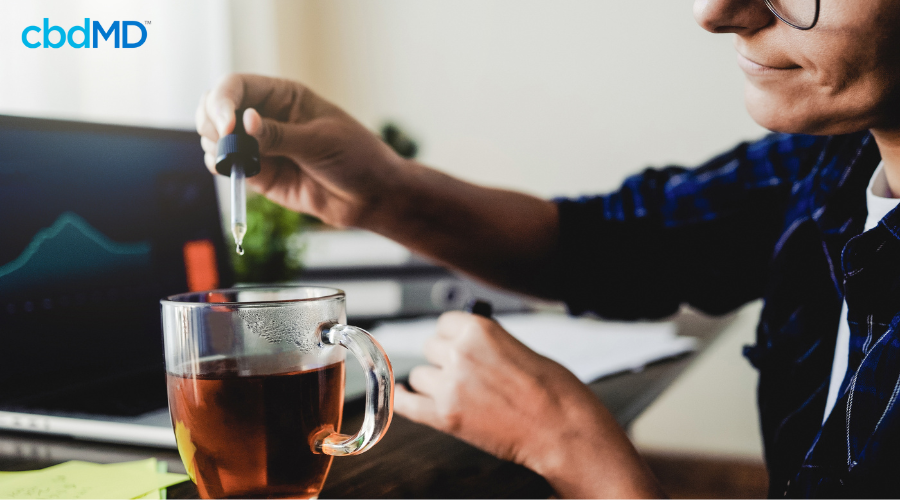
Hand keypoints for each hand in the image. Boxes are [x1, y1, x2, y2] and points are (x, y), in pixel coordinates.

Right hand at [196, 73, 406, 227]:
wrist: (371, 196)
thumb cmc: (357, 158)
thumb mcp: (321, 142)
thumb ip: (280, 135)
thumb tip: (243, 122)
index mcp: (284, 96)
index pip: (237, 86)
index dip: (223, 101)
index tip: (227, 126)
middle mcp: (266, 117)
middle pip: (217, 108)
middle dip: (211, 122)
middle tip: (223, 144)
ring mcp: (260, 146)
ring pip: (216, 137)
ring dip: (214, 146)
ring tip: (232, 160)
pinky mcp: (259, 173)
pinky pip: (226, 165)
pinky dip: (220, 166)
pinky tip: (231, 171)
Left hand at [394, 311, 664, 498]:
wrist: (562, 430)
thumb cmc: (553, 390)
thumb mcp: (519, 349)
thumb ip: (487, 343)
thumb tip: (464, 342)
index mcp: (479, 329)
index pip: (445, 323)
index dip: (453, 336)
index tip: (457, 344)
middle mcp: (458, 353)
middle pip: (430, 348)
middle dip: (443, 359)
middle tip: (463, 373)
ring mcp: (449, 386)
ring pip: (419, 376)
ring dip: (433, 382)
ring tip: (457, 393)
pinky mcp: (445, 417)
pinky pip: (407, 404)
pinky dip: (404, 400)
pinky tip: (403, 396)